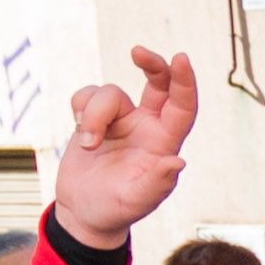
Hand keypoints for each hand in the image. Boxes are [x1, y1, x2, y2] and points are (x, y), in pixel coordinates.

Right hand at [52, 48, 197, 247]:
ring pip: (110, 93)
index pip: (183, 107)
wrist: (84, 212)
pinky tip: (79, 131)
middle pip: (158, 83)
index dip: (185, 83)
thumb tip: (178, 161)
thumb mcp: (136, 201)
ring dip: (94, 113)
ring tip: (89, 145)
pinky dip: (80, 108)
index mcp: (164, 143)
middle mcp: (147, 127)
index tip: (180, 58)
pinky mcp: (94, 119)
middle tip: (138, 52)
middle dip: (152, 64)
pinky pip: (87, 95)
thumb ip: (156, 183)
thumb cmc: (116, 210)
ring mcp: (121, 121)